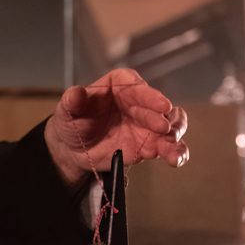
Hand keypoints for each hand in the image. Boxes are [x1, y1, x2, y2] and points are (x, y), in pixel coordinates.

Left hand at [43, 67, 189, 187]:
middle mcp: (138, 102)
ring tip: (173, 148)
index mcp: (119, 86)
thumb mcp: (67, 110)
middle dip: (165, 117)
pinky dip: (175, 152)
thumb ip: (72, 101)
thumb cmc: (73, 121)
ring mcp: (147, 124)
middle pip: (159, 106)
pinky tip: (175, 159)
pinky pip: (168, 146)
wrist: (75, 148)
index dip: (150, 95)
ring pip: (171, 124)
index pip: (136, 86)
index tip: (161, 104)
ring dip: (176, 134)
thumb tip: (76, 93)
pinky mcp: (150, 144)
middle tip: (165, 128)